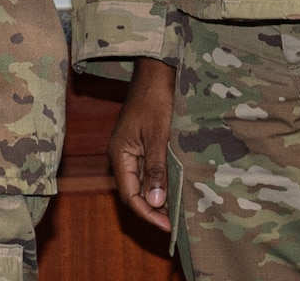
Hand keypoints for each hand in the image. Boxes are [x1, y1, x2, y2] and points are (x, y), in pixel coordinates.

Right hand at [110, 58, 176, 230]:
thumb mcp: (158, 136)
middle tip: (176, 223)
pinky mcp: (142, 145)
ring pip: (143, 183)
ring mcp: (131, 151)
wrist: (156, 74)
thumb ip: (155, 170)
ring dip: (159, 197)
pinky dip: (161, 182)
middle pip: (134, 192)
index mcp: (119, 155)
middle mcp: (122, 156)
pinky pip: (149, 171)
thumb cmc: (155, 101)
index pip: (129, 196)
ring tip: (179, 210)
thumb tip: (155, 203)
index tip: (168, 226)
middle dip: (154, 209)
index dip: (148, 214)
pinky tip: (177, 188)